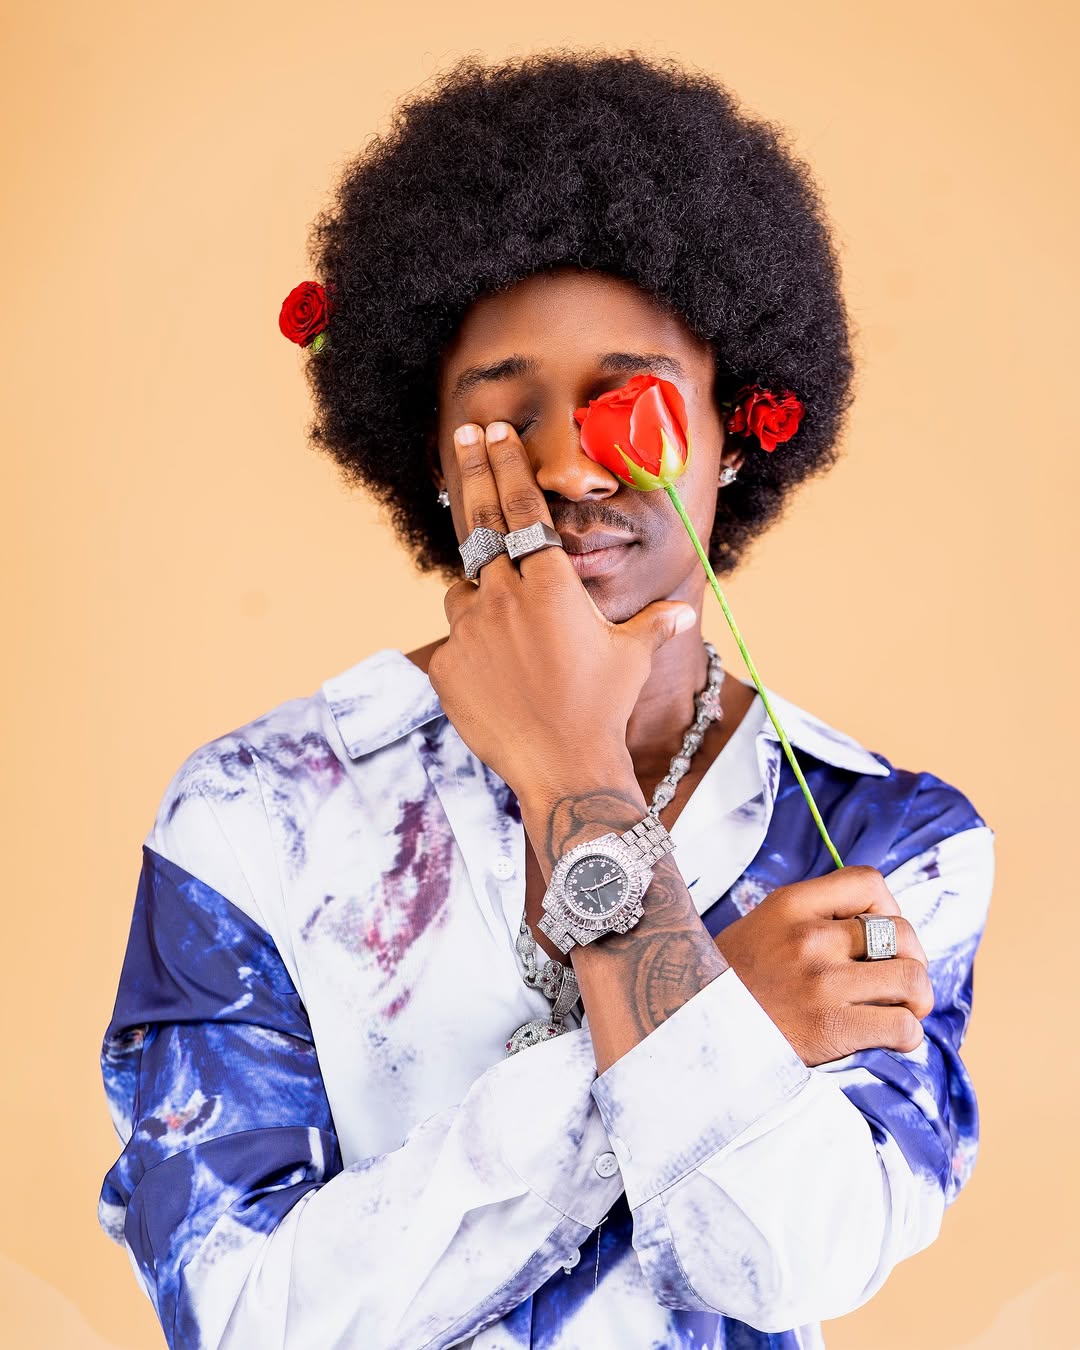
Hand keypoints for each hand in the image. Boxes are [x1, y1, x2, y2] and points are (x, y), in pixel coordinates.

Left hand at [428, 421, 695, 805]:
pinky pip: (455, 642)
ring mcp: (468, 631)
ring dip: (480, 593)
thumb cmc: (603, 707)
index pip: (523, 509)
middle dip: (476, 472)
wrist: (563, 766)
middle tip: (466, 435)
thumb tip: (680, 615)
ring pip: (464, 591)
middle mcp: (503, 598)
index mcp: (550, 585)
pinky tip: (498, 677)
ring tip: (508, 629)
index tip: (494, 433)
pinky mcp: (446, 666)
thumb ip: (650, 625)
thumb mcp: (631, 657)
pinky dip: (472, 647)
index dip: (508, 466)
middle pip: (481, 523)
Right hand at [714, 865, 932, 1065]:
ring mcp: (821, 982)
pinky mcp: (830, 1028)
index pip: (869, 882)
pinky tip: (889, 1039)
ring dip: (916, 999)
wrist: (691, 1031)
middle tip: (899, 983)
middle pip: (901, 933)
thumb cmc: (731, 984)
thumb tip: (872, 925)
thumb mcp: (761, 928)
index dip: (889, 909)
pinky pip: (902, 1026)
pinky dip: (907, 1036)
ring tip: (902, 1011)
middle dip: (912, 960)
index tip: (879, 937)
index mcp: (790, 905)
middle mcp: (809, 937)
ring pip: (911, 979)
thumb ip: (809, 919)